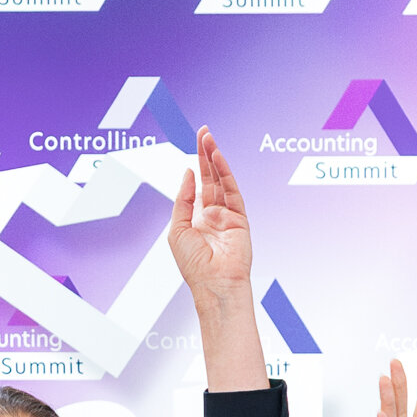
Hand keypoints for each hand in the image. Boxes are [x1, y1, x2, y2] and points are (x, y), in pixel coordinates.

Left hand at [164, 129, 253, 299]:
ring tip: (209, 139)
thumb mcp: (177, 228)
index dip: (195, 165)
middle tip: (203, 132)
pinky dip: (225, 172)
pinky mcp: (240, 217)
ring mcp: (227, 214)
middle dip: (205, 155)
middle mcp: (212, 213)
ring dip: (214, 158)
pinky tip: (217, 157)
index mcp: (196, 217)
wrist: (213, 284)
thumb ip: (183, 199)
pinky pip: (232, 190)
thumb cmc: (193, 264)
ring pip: (221, 180)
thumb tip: (188, 173)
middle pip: (209, 177)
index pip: (196, 185)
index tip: (195, 145)